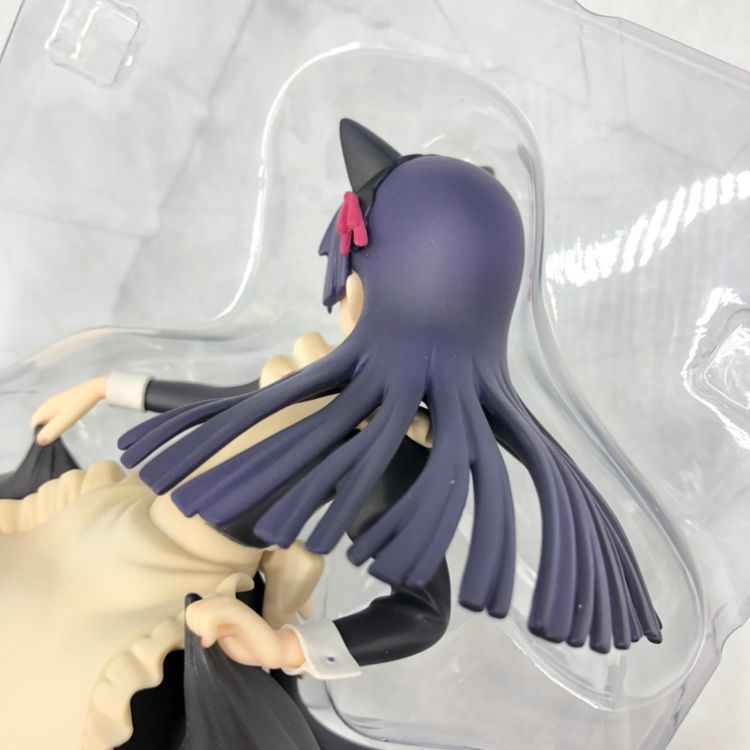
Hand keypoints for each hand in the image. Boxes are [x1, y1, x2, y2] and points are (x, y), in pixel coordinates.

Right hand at [31, 375, 108, 444]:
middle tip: (57, 437)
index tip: (50, 440)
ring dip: (53, 425)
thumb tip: (38, 443)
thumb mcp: (64, 421)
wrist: (94, 390)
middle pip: (40, 421)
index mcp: (44, 408)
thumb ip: (51, 432)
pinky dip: (59, 420)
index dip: (40, 434)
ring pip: (49, 417)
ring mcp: (56, 402)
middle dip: (46, 430)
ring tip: (63, 430)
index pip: (33, 424)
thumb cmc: (78, 406)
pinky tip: (68, 422)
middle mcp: (47, 404)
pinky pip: (57, 413)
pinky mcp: (65, 401)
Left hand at [186, 595, 304, 669]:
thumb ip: (206, 627)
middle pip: (193, 610)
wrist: (271, 650)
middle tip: (211, 639)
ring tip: (214, 641)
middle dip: (196, 629)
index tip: (207, 637)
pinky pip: (211, 617)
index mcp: (220, 604)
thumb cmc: (246, 645)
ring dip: (202, 631)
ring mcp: (233, 605)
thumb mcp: (220, 636)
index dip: (193, 626)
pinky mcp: (239, 613)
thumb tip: (190, 625)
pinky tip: (212, 642)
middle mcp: (225, 600)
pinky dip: (207, 632)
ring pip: (200, 613)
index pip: (192, 608)